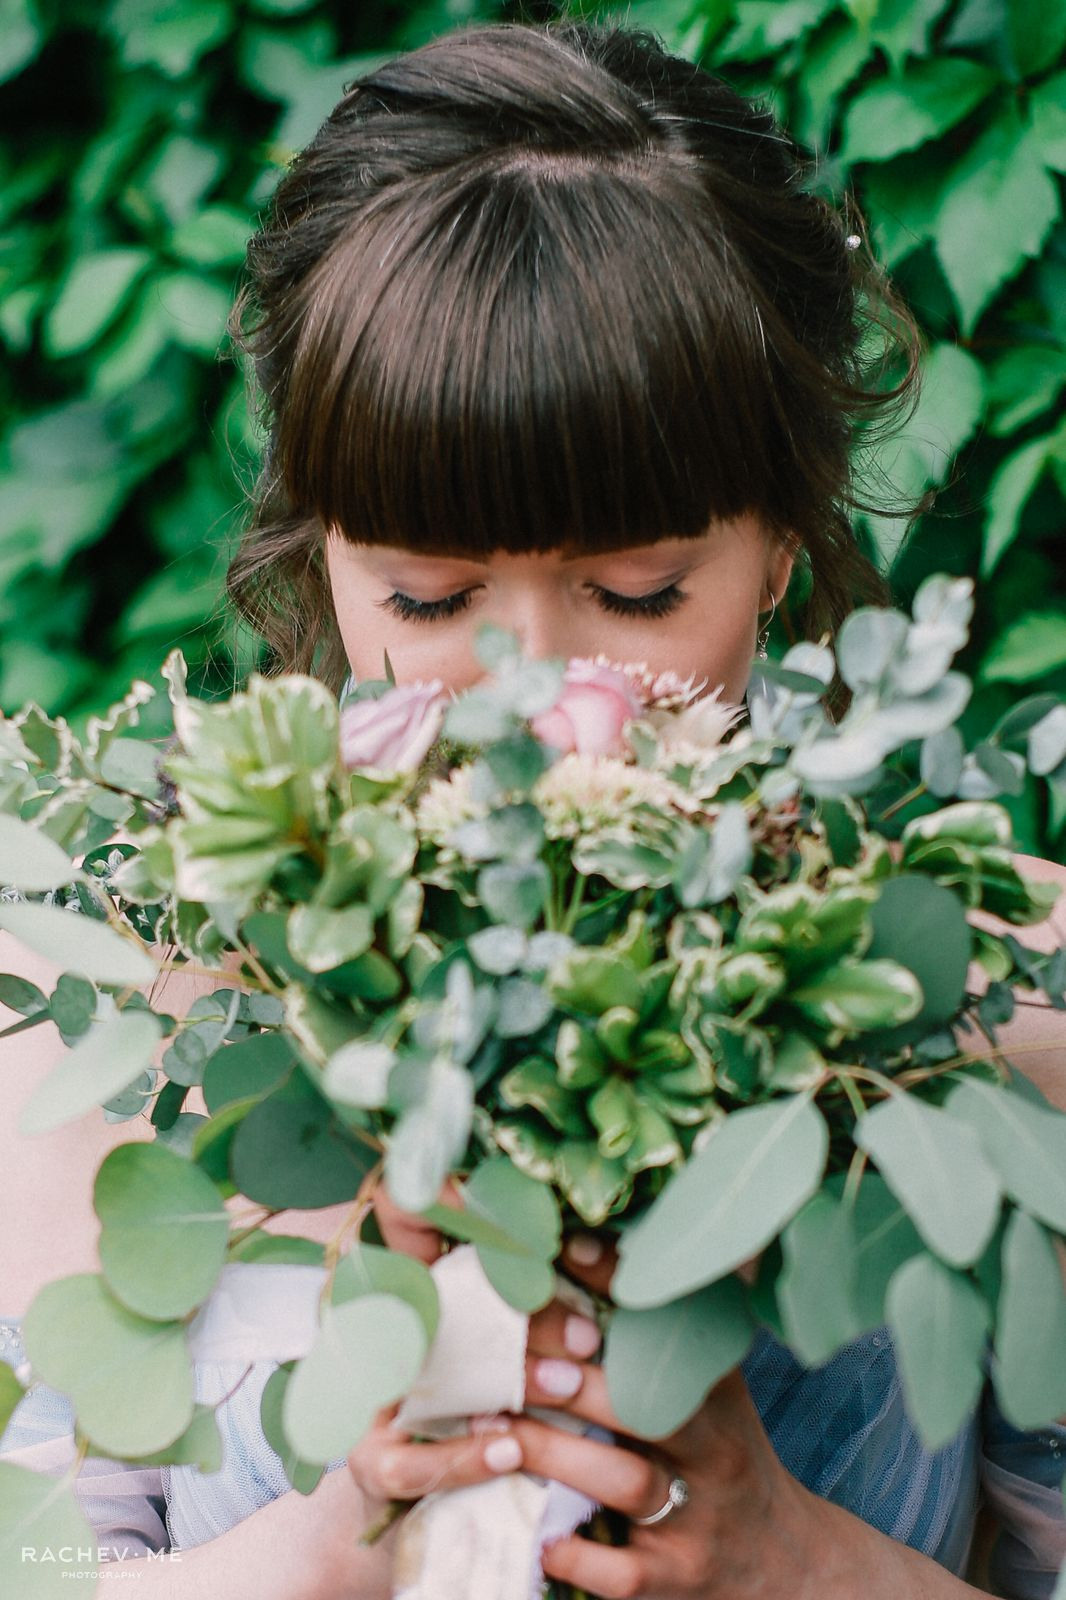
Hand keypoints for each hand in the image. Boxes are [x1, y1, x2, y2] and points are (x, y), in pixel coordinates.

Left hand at [347, 1234, 826, 1599]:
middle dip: (582, 1384)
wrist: (787, 1564)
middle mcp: (713, 1447)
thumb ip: (660, 1334)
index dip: (618, 1284)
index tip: (566, 1249)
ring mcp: (696, 1516)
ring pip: (627, 1483)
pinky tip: (540, 1535)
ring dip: (556, 1456)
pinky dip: (578, 1555)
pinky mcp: (675, 1579)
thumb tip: (582, 1246)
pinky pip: (624, 1573)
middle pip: (651, 1407)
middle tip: (520, 1364)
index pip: (670, 1326)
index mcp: (714, 1389)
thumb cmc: (722, 1454)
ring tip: (499, 1431)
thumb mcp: (710, 1389)